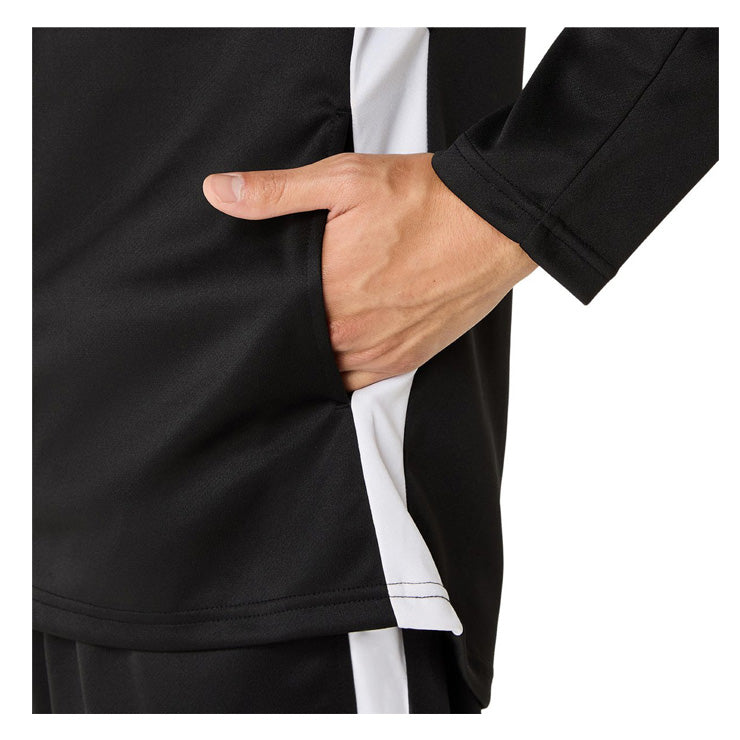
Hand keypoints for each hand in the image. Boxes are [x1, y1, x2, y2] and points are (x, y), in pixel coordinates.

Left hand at [203, 153, 536, 391]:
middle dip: (282, 334)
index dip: (258, 311)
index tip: (249, 304)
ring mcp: (381, 350)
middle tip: (273, 318)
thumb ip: (276, 192)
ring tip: (303, 334)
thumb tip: (218, 191)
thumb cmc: (422, 199)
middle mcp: (351, 331)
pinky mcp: (407, 359)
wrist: (492, 222)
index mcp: (327, 290)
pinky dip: (343, 371)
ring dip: (312, 354)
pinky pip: (360, 382)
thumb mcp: (344, 179)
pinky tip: (335, 352)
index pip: (270, 317)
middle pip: (296, 346)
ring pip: (325, 369)